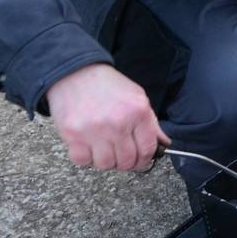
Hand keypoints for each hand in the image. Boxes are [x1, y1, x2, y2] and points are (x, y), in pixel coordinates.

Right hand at [45, 63, 169, 170]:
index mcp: (137, 112)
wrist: (75, 72)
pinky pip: (83, 161)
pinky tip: (88, 145)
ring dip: (105, 160)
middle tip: (120, 154)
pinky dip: (86, 158)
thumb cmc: (107, 86)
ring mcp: (94, 130)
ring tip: (103, 147)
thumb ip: (151, 122)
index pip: (147, 149)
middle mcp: (117, 123)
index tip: (140, 161)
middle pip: (127, 161)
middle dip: (125, 162)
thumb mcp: (136, 97)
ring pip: (105, 165)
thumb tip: (163, 143)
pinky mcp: (73, 134)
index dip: (144, 160)